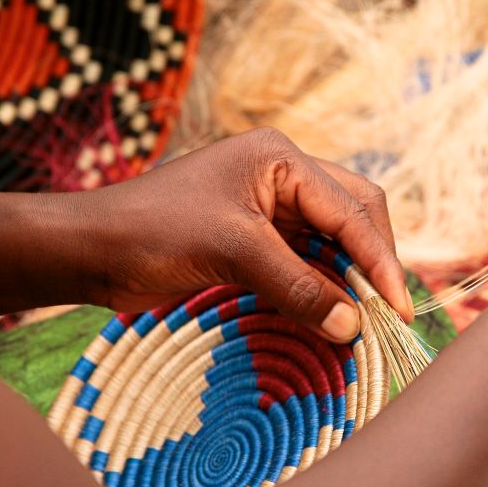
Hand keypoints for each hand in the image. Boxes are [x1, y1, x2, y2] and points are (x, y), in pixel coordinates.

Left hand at [84, 128, 412, 342]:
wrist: (91, 251)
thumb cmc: (153, 232)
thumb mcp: (233, 252)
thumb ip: (298, 287)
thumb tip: (352, 326)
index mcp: (280, 159)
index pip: (351, 208)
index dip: (380, 260)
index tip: (396, 310)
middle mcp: (280, 178)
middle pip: (351, 218)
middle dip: (371, 264)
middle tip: (384, 317)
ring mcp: (265, 211)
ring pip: (328, 245)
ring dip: (345, 283)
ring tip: (361, 326)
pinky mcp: (250, 243)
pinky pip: (300, 266)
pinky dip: (317, 293)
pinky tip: (326, 320)